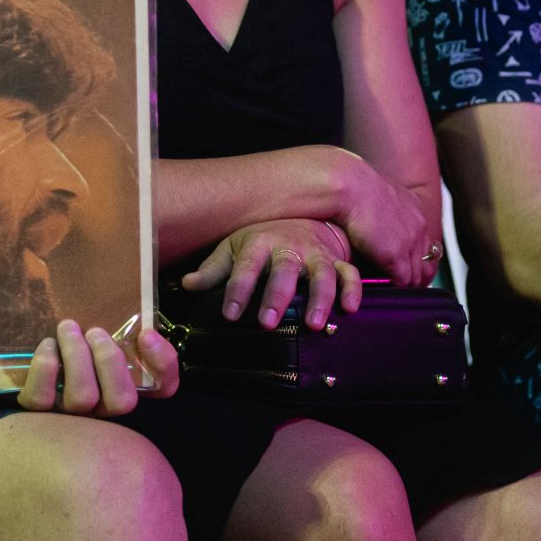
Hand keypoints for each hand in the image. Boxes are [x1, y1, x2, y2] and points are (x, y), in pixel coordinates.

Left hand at [17, 320, 179, 417]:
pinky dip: (44, 368)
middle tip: (93, 331)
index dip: (162, 365)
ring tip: (68, 328)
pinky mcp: (36, 414)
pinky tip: (47, 346)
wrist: (32, 372)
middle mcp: (102, 411)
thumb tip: (145, 333)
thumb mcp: (98, 336)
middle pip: (120, 402)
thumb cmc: (71, 349)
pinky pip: (40, 400)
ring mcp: (69, 418)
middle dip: (108, 359)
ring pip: (81, 398)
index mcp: (123, 387)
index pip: (161, 388)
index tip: (145, 334)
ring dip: (76, 356)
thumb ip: (126, 332)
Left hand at [182, 218, 363, 332]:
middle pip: (285, 269)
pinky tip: (350, 308)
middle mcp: (289, 247)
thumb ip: (214, 270)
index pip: (246, 266)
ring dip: (319, 298)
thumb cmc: (263, 239)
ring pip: (322, 273)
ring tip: (314, 324)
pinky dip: (352, 290)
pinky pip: (350, 274)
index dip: (237, 289)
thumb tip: (188, 284)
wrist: (303, 215)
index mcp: (259, 242)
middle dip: (277, 296)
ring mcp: (316, 254)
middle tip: (267, 322)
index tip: (229, 314)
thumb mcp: (234, 248)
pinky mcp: (338, 261)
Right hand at [297, 146, 429, 286]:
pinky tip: (383, 286)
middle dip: (413, 273)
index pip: (424, 244)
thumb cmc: (353, 187)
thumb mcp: (378, 195)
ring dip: (403, 282)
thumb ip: (384, 210)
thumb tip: (378, 220)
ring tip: (389, 287)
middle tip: (399, 283)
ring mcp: (409, 242)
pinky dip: (394, 286)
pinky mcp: (396, 256)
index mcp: (414, 210)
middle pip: (424, 262)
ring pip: (415, 275)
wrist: (349, 186)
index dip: (414, 258)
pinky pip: (402, 281)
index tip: (406, 267)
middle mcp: (418, 226)